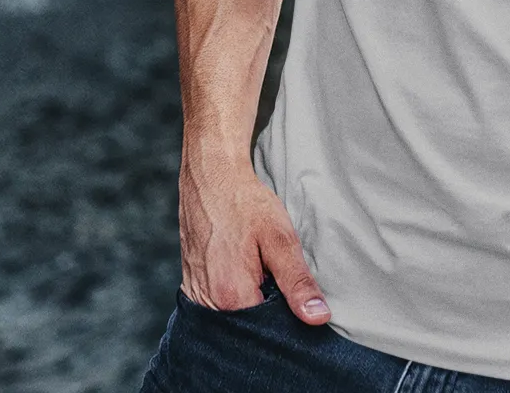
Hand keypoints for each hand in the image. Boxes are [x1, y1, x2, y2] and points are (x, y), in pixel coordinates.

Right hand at [179, 154, 331, 324]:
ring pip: (232, 318)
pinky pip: (216, 306)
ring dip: (250, 304)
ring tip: (259, 272)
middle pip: (248, 329)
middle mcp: (209, 303)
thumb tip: (318, 318)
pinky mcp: (191, 284)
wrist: (211, 175)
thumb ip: (298, 281)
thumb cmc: (245, 202)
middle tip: (276, 277)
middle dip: (267, 313)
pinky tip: (244, 272)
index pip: (267, 333)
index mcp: (232, 298)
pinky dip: (233, 297)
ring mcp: (196, 294)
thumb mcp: (280, 238)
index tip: (296, 298)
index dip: (287, 320)